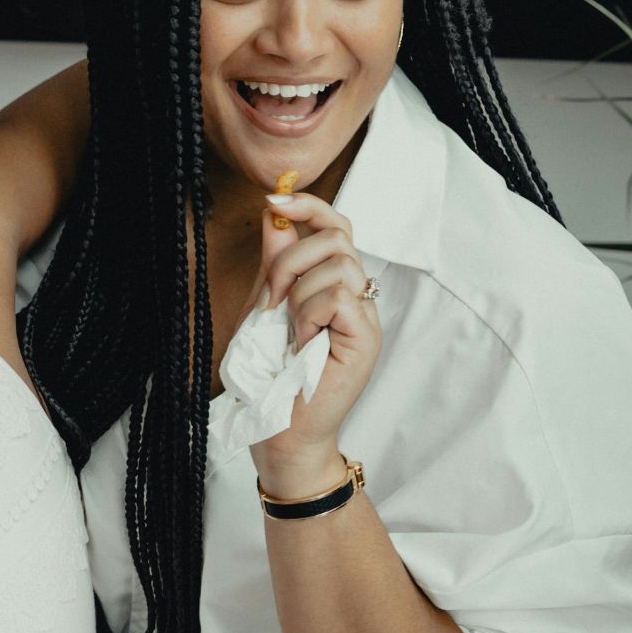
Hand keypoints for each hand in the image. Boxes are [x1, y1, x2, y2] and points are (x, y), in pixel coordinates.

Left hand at [250, 192, 381, 490]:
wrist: (281, 433)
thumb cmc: (272, 379)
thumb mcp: (265, 306)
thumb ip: (274, 260)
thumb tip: (273, 212)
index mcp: (336, 284)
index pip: (337, 226)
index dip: (309, 206)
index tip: (274, 199)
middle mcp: (359, 296)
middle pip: (338, 237)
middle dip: (291, 258)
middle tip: (270, 300)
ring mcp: (367, 317)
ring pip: (338, 265)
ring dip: (298, 293)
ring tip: (290, 330)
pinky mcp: (365, 338)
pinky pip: (339, 296)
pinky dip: (310, 314)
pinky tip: (303, 341)